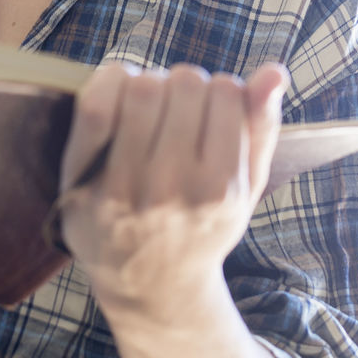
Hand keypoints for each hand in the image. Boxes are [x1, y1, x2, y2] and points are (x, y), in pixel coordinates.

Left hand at [57, 61, 287, 323]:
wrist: (150, 286)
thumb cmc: (204, 224)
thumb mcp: (247, 187)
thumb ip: (262, 127)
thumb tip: (274, 71)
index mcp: (220, 189)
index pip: (225, 92)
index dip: (220, 90)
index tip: (213, 107)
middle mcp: (173, 189)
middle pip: (184, 84)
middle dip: (185, 85)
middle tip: (179, 106)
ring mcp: (124, 187)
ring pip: (143, 88)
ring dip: (149, 82)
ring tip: (151, 103)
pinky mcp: (83, 182)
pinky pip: (96, 107)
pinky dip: (109, 82)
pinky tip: (119, 91)